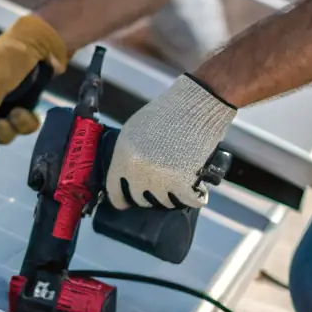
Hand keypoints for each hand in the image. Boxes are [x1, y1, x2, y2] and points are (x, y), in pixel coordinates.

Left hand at [105, 74, 235, 209]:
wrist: (194, 107)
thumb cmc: (164, 115)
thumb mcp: (133, 131)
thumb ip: (126, 156)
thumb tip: (124, 176)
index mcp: (123, 159)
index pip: (115, 192)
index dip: (121, 200)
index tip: (126, 204)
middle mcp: (139, 173)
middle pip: (141, 200)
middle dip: (149, 197)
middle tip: (158, 189)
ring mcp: (162, 181)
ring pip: (165, 203)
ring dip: (172, 197)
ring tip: (179, 185)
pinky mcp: (185, 184)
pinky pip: (190, 202)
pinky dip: (196, 197)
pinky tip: (197, 191)